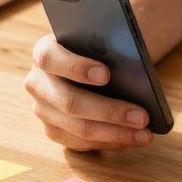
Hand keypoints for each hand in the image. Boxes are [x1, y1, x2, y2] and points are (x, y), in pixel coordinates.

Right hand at [24, 34, 152, 150]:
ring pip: (78, 128)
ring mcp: (42, 110)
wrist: (88, 61)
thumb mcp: (100, 39)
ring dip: (115, 133)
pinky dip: (110, 142)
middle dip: (109, 111)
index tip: (107, 74)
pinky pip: (81, 143)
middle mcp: (37, 83)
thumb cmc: (97, 48)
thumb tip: (133, 63)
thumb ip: (109, 44)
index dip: (77, 67)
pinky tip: (132, 139)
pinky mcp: (53, 131)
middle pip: (69, 102)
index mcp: (44, 52)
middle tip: (142, 116)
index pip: (50, 58)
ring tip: (144, 134)